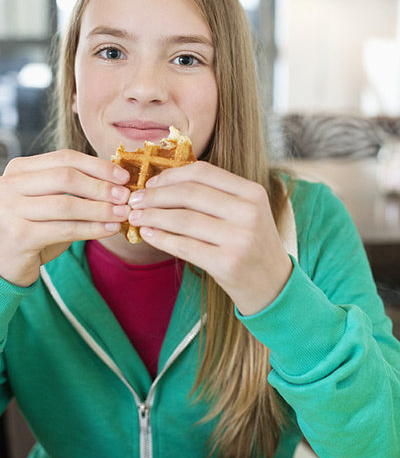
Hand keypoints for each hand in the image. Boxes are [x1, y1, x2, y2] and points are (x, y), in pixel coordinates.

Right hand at [0, 150, 130, 286]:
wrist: (4, 263)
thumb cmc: (33, 228)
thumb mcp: (49, 201)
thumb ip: (73, 188)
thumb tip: (117, 182)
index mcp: (20, 169)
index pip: (65, 158)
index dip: (98, 166)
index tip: (123, 176)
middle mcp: (10, 185)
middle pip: (66, 177)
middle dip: (101, 186)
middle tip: (126, 196)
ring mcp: (10, 210)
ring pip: (67, 204)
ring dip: (100, 209)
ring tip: (123, 213)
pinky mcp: (19, 236)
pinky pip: (65, 229)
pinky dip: (92, 229)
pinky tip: (110, 229)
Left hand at [128, 161, 292, 314]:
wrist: (274, 285)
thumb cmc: (251, 243)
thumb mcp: (244, 212)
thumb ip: (214, 195)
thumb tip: (162, 183)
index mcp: (252, 192)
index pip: (202, 172)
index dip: (170, 175)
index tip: (150, 182)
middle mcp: (249, 212)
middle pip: (189, 194)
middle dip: (155, 196)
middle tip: (135, 200)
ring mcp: (240, 239)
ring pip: (182, 219)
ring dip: (152, 217)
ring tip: (135, 217)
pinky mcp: (227, 263)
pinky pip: (184, 246)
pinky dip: (160, 239)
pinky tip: (147, 235)